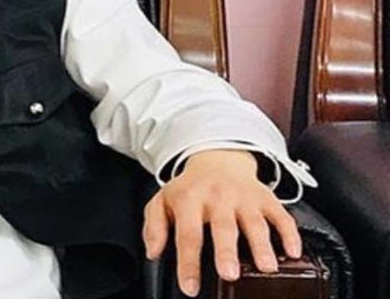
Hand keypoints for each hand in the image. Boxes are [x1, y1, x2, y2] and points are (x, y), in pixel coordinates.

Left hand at [142, 149, 301, 296]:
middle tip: (228, 274)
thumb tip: (153, 252)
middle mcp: (218, 198)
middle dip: (226, 251)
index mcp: (189, 200)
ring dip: (262, 245)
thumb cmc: (189, 189)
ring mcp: (244, 197)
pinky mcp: (266, 198)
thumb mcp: (162, 202)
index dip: (188, 263)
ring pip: (255, 222)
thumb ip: (154, 226)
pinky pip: (281, 216)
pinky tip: (292, 252)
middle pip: (223, 227)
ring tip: (266, 268)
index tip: (190, 287)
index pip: (188, 234)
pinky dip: (289, 233)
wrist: (217, 160)